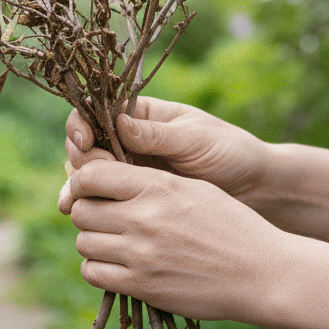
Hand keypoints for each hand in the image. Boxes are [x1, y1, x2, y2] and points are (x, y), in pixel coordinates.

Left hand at [61, 158, 291, 322]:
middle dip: (87, 214)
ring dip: (94, 243)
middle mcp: (144, 218)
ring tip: (115, 244)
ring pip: (83, 243)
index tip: (87, 190)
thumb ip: (147, 182)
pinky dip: (99, 270)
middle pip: (80, 211)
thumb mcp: (192, 189)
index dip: (81, 182)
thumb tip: (100, 179)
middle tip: (105, 220)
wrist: (263, 274)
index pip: (90, 175)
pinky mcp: (142, 286)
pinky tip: (118, 267)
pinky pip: (93, 274)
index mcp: (157, 186)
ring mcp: (141, 254)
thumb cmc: (229, 226)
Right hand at [63, 97, 271, 203]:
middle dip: (78, 161)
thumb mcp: (196, 140)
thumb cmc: (231, 153)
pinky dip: (87, 206)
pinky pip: (102, 199)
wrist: (257, 190)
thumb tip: (116, 124)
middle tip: (85, 180)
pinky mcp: (133, 199)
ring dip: (75, 187)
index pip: (95, 112)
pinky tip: (78, 216)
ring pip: (87, 175)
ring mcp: (129, 172)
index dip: (81, 125)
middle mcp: (128, 141)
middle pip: (84, 145)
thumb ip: (156, 135)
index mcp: (141, 116)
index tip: (85, 141)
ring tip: (71, 205)